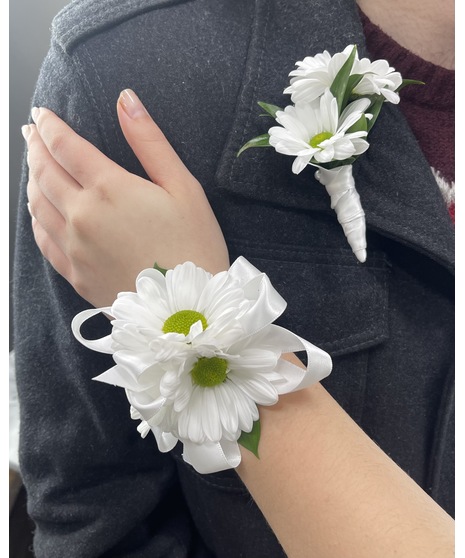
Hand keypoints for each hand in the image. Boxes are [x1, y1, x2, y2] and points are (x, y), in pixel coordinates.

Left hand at [23, 89, 229, 306]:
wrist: (188, 311)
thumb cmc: (194, 246)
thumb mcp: (183, 187)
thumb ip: (150, 142)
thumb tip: (126, 100)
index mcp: (109, 189)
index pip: (66, 146)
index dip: (50, 126)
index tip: (41, 114)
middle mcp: (82, 215)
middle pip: (44, 172)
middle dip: (35, 146)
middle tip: (30, 131)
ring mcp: (74, 247)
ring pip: (37, 205)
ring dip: (30, 179)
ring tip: (32, 164)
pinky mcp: (76, 274)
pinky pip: (43, 241)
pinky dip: (35, 218)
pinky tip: (37, 211)